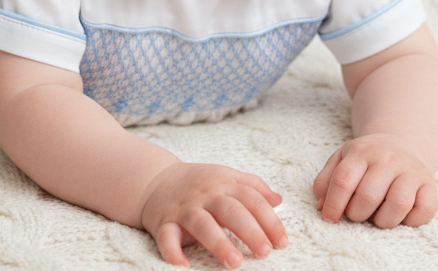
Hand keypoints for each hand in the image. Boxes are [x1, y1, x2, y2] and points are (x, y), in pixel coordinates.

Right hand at [140, 162, 287, 267]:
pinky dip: (173, 252)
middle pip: (230, 210)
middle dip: (249, 230)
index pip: (251, 198)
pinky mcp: (164, 223)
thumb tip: (279, 200)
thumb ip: (253, 186)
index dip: (268, 219)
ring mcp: (184, 209)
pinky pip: (167, 238)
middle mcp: (205, 195)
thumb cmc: (198, 183)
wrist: (155, 180)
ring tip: (235, 262)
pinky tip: (183, 266)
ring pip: (201, 223)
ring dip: (218, 242)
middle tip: (265, 252)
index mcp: (223, 184)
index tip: (282, 241)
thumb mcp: (226, 176)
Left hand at [313, 134, 436, 227]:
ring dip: (383, 220)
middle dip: (357, 214)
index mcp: (361, 151)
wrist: (399, 142)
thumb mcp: (342, 159)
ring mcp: (410, 170)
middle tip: (357, 214)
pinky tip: (401, 216)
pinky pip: (425, 210)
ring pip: (398, 204)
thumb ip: (327, 180)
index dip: (334, 205)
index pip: (343, 181)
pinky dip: (412, 221)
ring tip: (377, 217)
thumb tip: (322, 207)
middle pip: (368, 196)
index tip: (329, 219)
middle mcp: (387, 158)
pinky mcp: (429, 183)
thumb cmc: (366, 158)